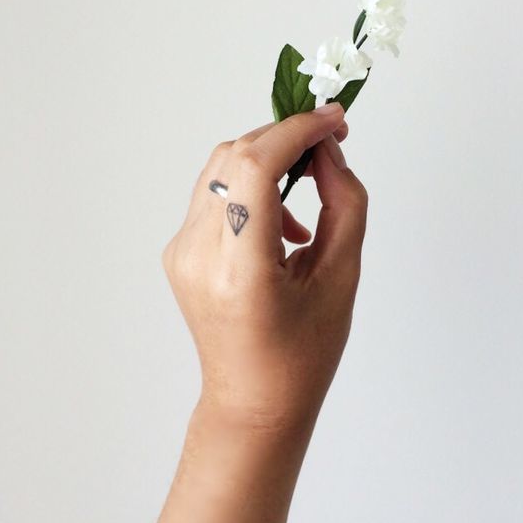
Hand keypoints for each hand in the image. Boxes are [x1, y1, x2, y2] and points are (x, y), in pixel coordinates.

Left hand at [162, 102, 368, 435]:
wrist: (253, 403)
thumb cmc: (304, 354)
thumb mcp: (341, 278)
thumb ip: (343, 203)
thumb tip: (330, 149)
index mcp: (239, 271)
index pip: (255, 168)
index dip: (297, 130)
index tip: (335, 119)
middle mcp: (198, 256)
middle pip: (235, 157)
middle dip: (287, 136)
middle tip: (332, 141)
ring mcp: (181, 252)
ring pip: (222, 167)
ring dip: (269, 158)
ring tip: (309, 188)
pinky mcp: (178, 251)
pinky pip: (215, 193)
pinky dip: (252, 186)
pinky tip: (285, 223)